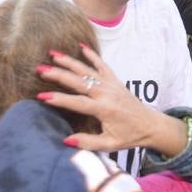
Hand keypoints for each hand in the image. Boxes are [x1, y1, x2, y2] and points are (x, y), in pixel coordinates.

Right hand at [36, 45, 186, 156]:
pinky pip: (102, 65)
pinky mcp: (115, 80)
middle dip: (58, 74)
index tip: (41, 97)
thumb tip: (66, 140)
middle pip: (78, 81)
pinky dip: (92, 55)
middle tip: (40, 69)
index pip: (77, 103)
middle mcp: (106, 93)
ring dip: (69, 61)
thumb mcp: (109, 145)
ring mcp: (111, 84)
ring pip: (87, 70)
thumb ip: (88, 143)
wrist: (151, 125)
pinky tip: (81, 46)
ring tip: (52, 54)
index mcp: (104, 109)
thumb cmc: (129, 136)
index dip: (58, 100)